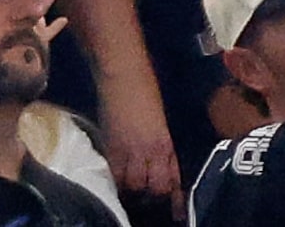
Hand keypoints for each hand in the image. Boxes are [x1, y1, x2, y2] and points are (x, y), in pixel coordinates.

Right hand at [97, 70, 180, 207]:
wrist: (123, 72)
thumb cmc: (146, 89)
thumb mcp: (159, 120)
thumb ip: (160, 143)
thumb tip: (159, 161)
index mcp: (166, 144)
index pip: (173, 181)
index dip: (174, 199)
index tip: (174, 211)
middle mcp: (151, 151)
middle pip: (155, 188)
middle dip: (153, 198)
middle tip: (148, 202)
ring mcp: (130, 149)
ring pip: (134, 185)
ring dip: (133, 192)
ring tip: (130, 193)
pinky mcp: (110, 143)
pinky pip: (114, 172)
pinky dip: (116, 180)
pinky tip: (115, 181)